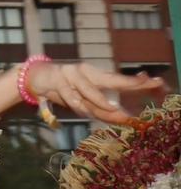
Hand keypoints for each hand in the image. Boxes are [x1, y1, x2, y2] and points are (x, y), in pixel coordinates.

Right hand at [29, 63, 163, 123]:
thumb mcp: (81, 96)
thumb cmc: (62, 87)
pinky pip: (71, 98)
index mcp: (93, 74)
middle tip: (145, 87)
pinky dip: (79, 106)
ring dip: (102, 103)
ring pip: (90, 92)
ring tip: (116, 111)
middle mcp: (85, 72)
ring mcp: (71, 76)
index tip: (155, 82)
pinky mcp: (57, 83)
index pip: (118, 78)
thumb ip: (99, 105)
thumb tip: (122, 116)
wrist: (34, 77)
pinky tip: (86, 112)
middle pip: (110, 80)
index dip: (136, 82)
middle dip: (128, 84)